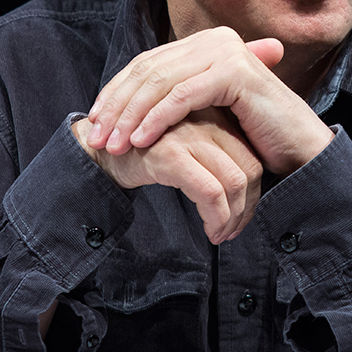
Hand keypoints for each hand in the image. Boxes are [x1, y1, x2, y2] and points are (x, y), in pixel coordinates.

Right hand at [73, 106, 261, 243]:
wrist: (97, 145)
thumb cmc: (144, 149)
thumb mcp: (187, 146)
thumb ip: (214, 155)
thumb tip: (245, 192)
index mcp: (215, 116)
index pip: (252, 159)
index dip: (255, 193)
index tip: (242, 217)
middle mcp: (207, 122)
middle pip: (249, 171)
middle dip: (247, 208)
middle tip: (233, 232)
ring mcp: (190, 137)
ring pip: (234, 183)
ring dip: (232, 218)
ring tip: (220, 235)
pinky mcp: (172, 155)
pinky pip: (210, 192)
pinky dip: (216, 218)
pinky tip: (209, 232)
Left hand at [83, 27, 333, 175]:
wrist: (297, 149)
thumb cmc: (250, 135)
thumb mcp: (203, 112)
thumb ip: (172, 98)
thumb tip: (119, 104)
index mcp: (204, 42)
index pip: (147, 63)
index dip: (116, 91)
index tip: (94, 122)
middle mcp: (215, 38)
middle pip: (149, 70)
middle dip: (117, 106)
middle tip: (96, 137)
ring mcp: (226, 51)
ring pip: (161, 83)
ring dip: (131, 116)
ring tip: (113, 145)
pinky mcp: (235, 71)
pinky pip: (183, 96)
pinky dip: (157, 119)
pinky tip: (141, 141)